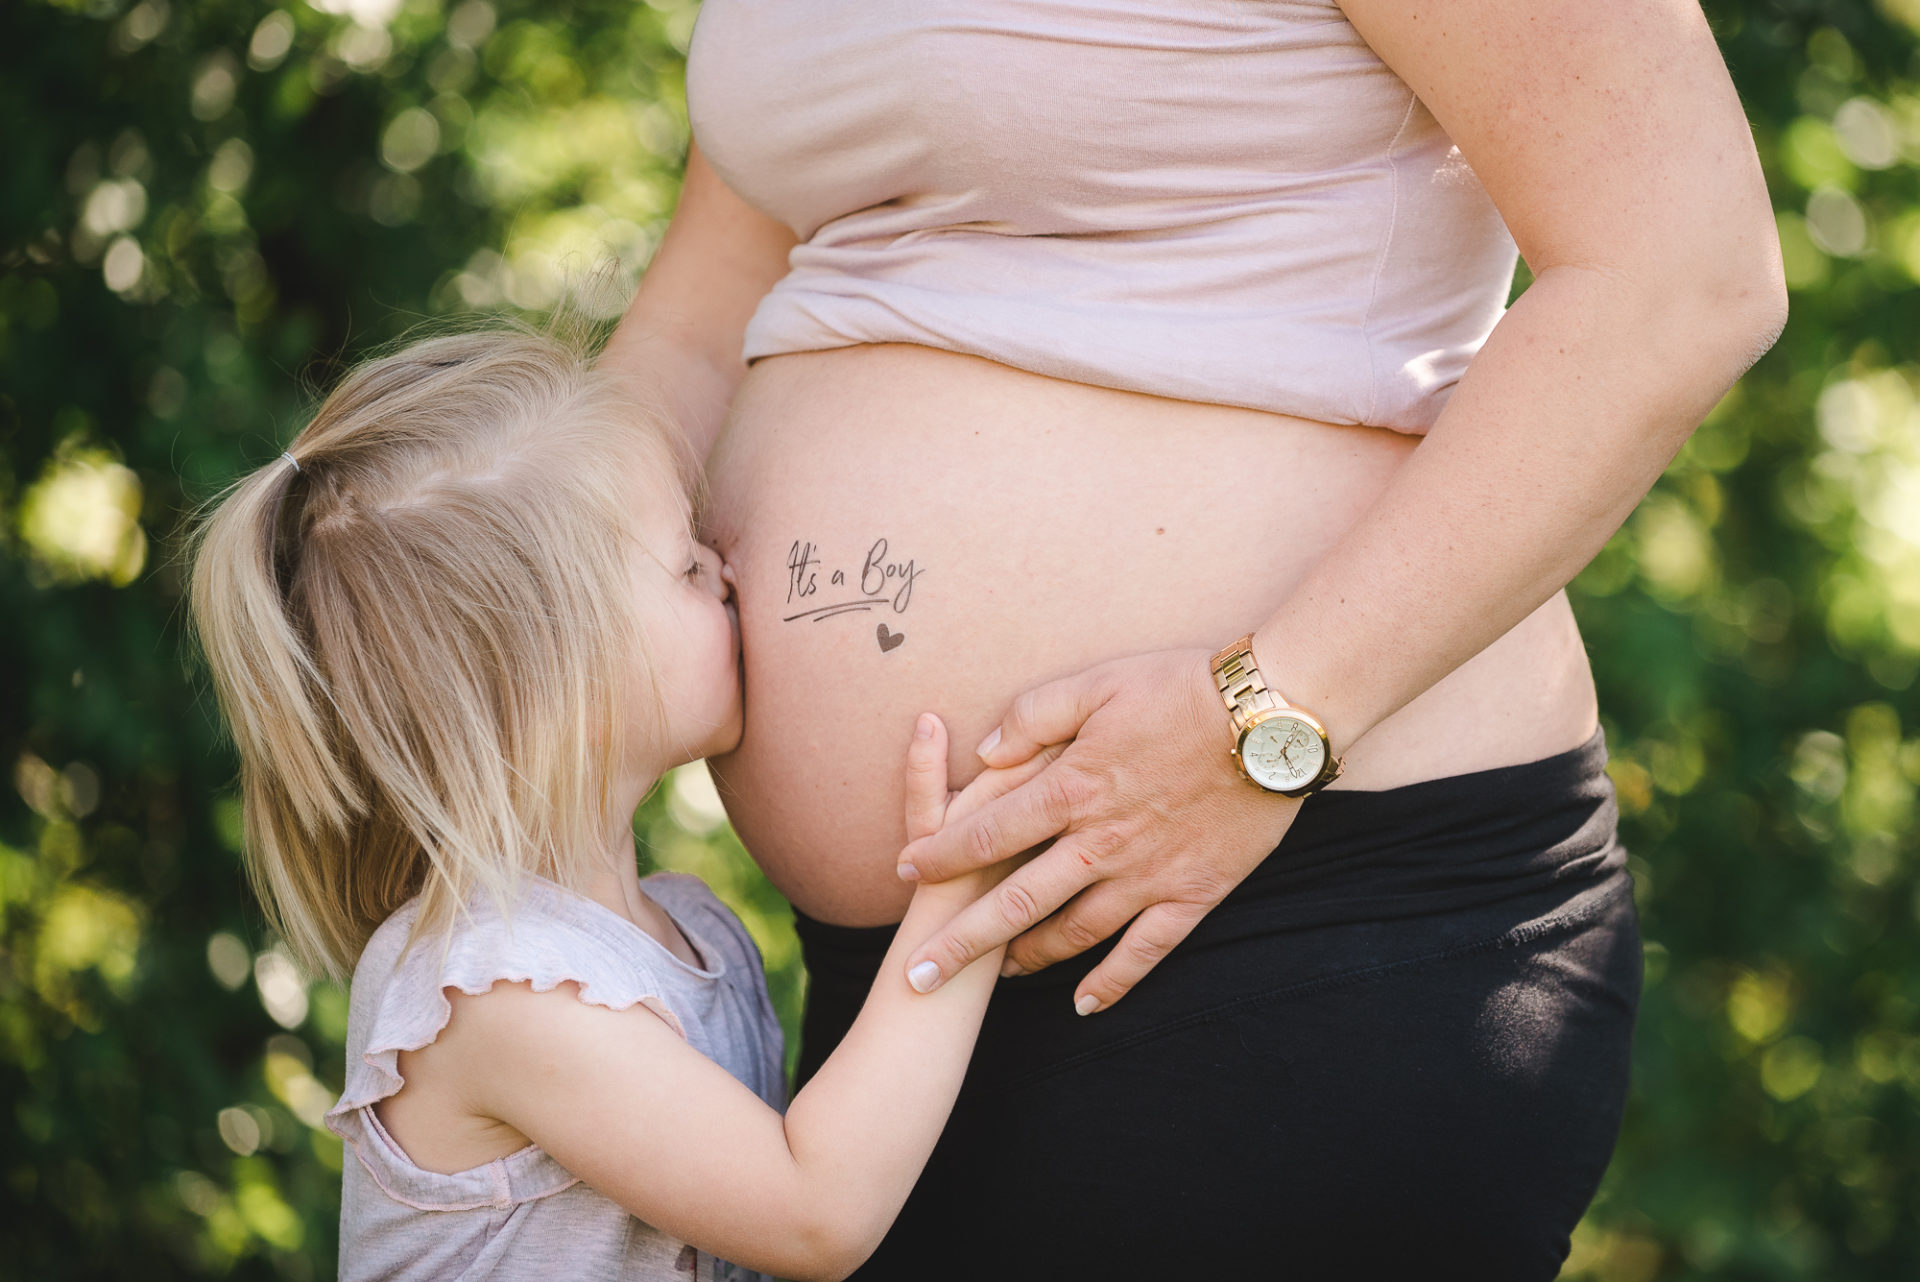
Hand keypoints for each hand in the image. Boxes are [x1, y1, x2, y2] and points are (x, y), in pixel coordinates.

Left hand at [896, 650, 1304, 1012]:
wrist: (1273, 718)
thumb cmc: (1183, 688)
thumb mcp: (1097, 682)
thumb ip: (1035, 715)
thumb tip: (985, 752)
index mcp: (1070, 788)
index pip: (986, 832)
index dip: (941, 855)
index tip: (905, 873)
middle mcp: (1098, 842)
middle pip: (1013, 902)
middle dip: (960, 943)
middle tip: (917, 978)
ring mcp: (1146, 875)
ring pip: (1072, 932)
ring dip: (1027, 960)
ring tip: (994, 979)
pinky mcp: (1192, 894)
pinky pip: (1145, 951)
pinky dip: (1113, 982)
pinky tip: (1085, 1004)